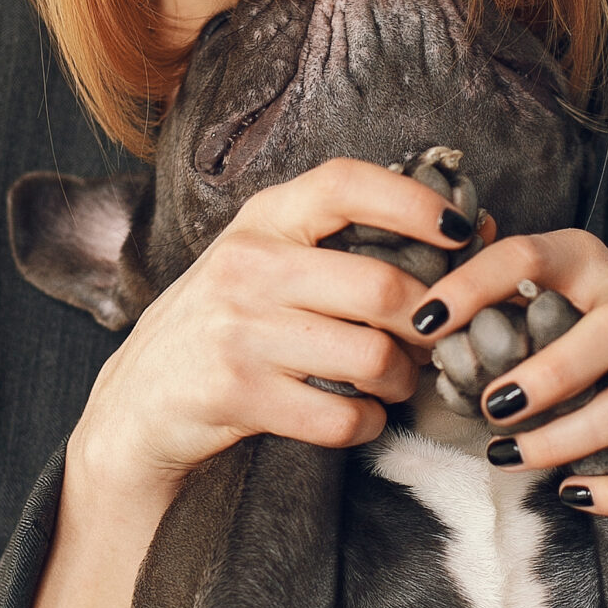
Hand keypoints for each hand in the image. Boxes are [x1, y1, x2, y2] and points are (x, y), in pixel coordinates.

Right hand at [68, 159, 478, 523]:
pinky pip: (341, 416)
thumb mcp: (266, 265)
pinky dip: (366, 423)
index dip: (416, 202)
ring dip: (402, 380)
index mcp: (263, 220)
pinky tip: (357, 416)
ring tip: (393, 382)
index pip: (347, 184)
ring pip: (372, 357)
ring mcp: (238, 331)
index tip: (462, 231)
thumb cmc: (225, 328)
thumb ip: (343, 247)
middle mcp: (248, 265)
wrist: (136, 406)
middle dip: (428, 325)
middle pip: (383, 288)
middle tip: (432, 342)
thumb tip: (471, 230)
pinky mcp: (236, 393)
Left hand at [409, 228, 607, 537]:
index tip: (424, 322)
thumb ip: (492, 291)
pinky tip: (571, 494)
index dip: (474, 286)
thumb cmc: (587, 317)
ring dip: (565, 440)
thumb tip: (416, 318)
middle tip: (490, 408)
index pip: (529, 257)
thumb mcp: (549, 281)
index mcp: (588, 262)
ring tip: (507, 456)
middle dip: (548, 377)